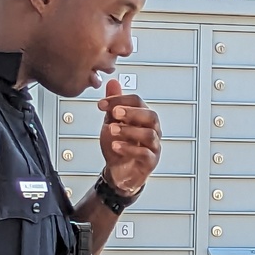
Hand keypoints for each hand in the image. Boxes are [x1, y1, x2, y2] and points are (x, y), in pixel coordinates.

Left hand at [98, 78, 161, 195]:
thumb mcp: (112, 122)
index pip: (137, 102)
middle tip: (115, 114)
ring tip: (113, 130)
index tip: (102, 104)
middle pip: (150, 115)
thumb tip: (113, 83)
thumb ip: (114, 104)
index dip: (120, 100)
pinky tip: (117, 146)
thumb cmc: (118, 146)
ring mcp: (153, 146)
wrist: (117, 171)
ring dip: (129, 130)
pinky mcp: (150, 161)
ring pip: (149, 134)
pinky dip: (130, 149)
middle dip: (131, 113)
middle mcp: (152, 129)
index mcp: (143, 117)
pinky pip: (145, 153)